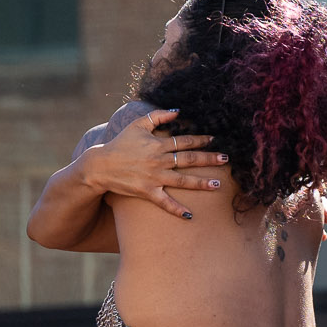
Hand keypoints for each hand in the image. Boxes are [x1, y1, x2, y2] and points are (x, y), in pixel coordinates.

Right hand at [80, 109, 226, 218]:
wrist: (100, 166)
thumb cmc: (119, 144)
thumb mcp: (137, 124)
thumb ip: (158, 116)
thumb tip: (178, 111)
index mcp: (158, 144)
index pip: (184, 141)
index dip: (200, 140)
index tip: (214, 140)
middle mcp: (159, 161)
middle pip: (189, 159)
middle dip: (209, 159)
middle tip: (226, 160)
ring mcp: (154, 178)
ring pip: (183, 181)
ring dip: (201, 183)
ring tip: (218, 185)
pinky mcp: (147, 192)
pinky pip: (165, 202)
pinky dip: (177, 209)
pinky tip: (190, 215)